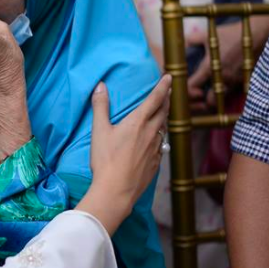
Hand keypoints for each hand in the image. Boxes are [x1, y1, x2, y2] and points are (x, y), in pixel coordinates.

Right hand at [77, 76, 171, 234]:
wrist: (117, 190)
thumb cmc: (106, 159)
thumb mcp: (99, 130)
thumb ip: (100, 106)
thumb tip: (100, 86)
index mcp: (138, 122)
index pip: (155, 99)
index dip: (163, 86)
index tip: (169, 77)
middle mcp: (151, 133)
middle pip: (163, 112)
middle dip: (166, 100)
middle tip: (168, 91)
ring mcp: (155, 149)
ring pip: (163, 128)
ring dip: (164, 118)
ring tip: (162, 113)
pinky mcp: (155, 163)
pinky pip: (161, 145)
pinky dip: (160, 137)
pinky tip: (156, 141)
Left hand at [187, 16, 268, 101]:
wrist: (257, 34)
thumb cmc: (231, 34)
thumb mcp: (207, 35)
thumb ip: (191, 41)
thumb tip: (182, 45)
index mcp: (209, 68)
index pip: (193, 87)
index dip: (187, 91)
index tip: (187, 88)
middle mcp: (222, 78)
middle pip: (210, 101)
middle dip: (202, 102)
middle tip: (199, 97)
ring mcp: (235, 81)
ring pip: (222, 97)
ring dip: (215, 98)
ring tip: (209, 93)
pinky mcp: (245, 80)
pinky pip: (233, 91)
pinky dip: (227, 91)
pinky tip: (223, 85)